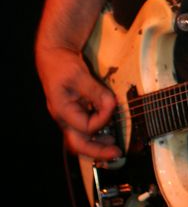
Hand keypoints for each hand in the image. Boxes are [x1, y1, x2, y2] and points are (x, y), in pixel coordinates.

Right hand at [37, 46, 118, 160]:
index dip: (103, 118)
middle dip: (97, 151)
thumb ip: (95, 91)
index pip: (86, 126)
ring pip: (80, 139)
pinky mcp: (74, 111)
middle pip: (78, 144)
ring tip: (112, 146)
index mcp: (62, 110)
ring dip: (97, 144)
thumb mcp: (79, 74)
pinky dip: (95, 132)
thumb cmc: (62, 63)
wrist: (53, 54)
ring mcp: (68, 115)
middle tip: (116, 153)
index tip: (113, 105)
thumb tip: (111, 104)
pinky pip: (84, 128)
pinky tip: (106, 131)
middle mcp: (63, 117)